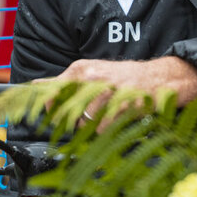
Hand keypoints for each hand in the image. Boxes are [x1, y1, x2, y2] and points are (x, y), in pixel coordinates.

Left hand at [54, 56, 196, 117]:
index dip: (48, 108)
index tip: (49, 116)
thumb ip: (66, 82)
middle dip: (74, 121)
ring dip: (95, 125)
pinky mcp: (120, 103)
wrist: (161, 77)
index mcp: (81, 68)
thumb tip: (35, 86)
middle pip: (66, 112)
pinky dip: (110, 127)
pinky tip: (120, 116)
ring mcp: (107, 90)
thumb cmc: (125, 78)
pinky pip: (104, 127)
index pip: (51, 91)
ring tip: (109, 114)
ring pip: (85, 123)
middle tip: (88, 117)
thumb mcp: (93, 73)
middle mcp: (91, 77)